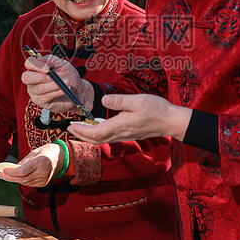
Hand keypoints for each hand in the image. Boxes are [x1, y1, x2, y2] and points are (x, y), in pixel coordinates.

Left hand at [0, 143, 63, 186]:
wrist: (61, 157)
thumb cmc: (46, 152)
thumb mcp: (34, 152)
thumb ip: (23, 162)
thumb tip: (11, 169)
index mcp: (40, 162)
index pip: (22, 171)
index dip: (11, 172)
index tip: (2, 170)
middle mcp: (43, 172)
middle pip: (22, 178)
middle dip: (10, 177)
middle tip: (0, 175)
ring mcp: (44, 179)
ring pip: (25, 182)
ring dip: (15, 180)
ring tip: (6, 176)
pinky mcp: (44, 183)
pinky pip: (29, 183)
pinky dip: (22, 181)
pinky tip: (16, 177)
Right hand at [21, 54, 93, 113]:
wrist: (76, 89)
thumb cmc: (67, 75)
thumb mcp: (62, 64)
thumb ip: (51, 60)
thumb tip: (40, 59)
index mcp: (36, 68)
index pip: (29, 64)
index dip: (36, 65)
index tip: (48, 68)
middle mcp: (32, 80)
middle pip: (26, 77)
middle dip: (40, 77)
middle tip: (52, 77)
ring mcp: (34, 92)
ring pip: (39, 88)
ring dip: (54, 85)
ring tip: (66, 82)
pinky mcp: (40, 102)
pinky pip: (45, 97)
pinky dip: (56, 93)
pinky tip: (64, 90)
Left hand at [68, 93, 192, 143]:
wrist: (170, 121)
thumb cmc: (156, 109)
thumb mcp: (138, 100)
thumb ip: (120, 101)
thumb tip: (104, 100)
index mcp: (121, 125)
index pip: (95, 133)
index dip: (81, 131)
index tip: (70, 126)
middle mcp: (121, 133)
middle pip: (96, 140)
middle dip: (81, 135)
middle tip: (69, 128)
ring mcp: (124, 135)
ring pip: (102, 140)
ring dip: (88, 135)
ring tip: (78, 128)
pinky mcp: (128, 134)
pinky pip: (108, 137)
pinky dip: (98, 134)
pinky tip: (96, 127)